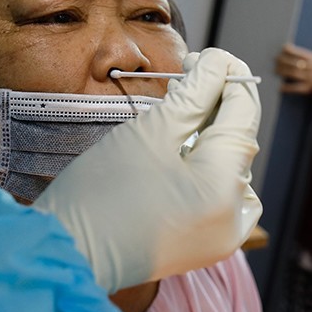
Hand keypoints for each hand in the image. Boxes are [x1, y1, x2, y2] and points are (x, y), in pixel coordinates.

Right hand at [34, 48, 262, 292]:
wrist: (68, 253)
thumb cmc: (101, 193)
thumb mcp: (151, 132)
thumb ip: (194, 95)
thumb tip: (220, 64)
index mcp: (225, 188)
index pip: (244, 115)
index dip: (230, 77)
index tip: (208, 57)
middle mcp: (234, 217)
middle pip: (236, 141)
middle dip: (214, 104)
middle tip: (187, 74)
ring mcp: (222, 234)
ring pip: (228, 165)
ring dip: (208, 133)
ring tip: (177, 111)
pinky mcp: (205, 242)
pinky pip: (218, 192)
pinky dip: (203, 165)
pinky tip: (177, 150)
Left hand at [274, 43, 311, 93]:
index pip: (299, 52)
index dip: (290, 49)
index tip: (283, 48)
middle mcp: (311, 68)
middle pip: (292, 62)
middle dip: (282, 60)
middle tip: (275, 59)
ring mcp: (309, 79)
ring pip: (292, 73)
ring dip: (282, 71)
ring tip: (276, 70)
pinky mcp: (309, 89)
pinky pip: (295, 88)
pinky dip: (287, 88)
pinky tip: (280, 87)